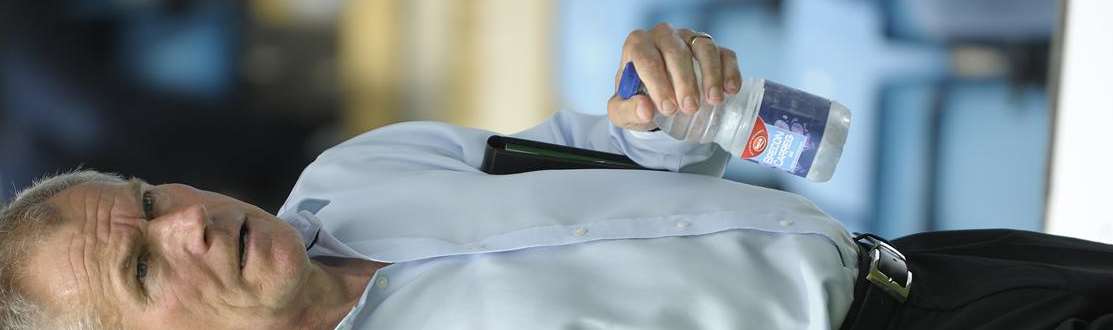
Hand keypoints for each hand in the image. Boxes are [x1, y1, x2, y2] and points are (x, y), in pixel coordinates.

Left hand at [607, 23, 741, 130]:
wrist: (656, 99)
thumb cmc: (638, 99)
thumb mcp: (623, 111)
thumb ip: (628, 110)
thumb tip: (645, 109)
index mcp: (637, 45)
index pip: (646, 58)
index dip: (658, 83)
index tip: (667, 108)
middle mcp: (663, 35)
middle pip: (676, 51)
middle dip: (684, 81)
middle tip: (690, 108)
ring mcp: (689, 38)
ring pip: (703, 47)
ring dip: (711, 74)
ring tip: (713, 100)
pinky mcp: (710, 48)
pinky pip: (724, 53)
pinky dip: (730, 71)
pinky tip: (730, 90)